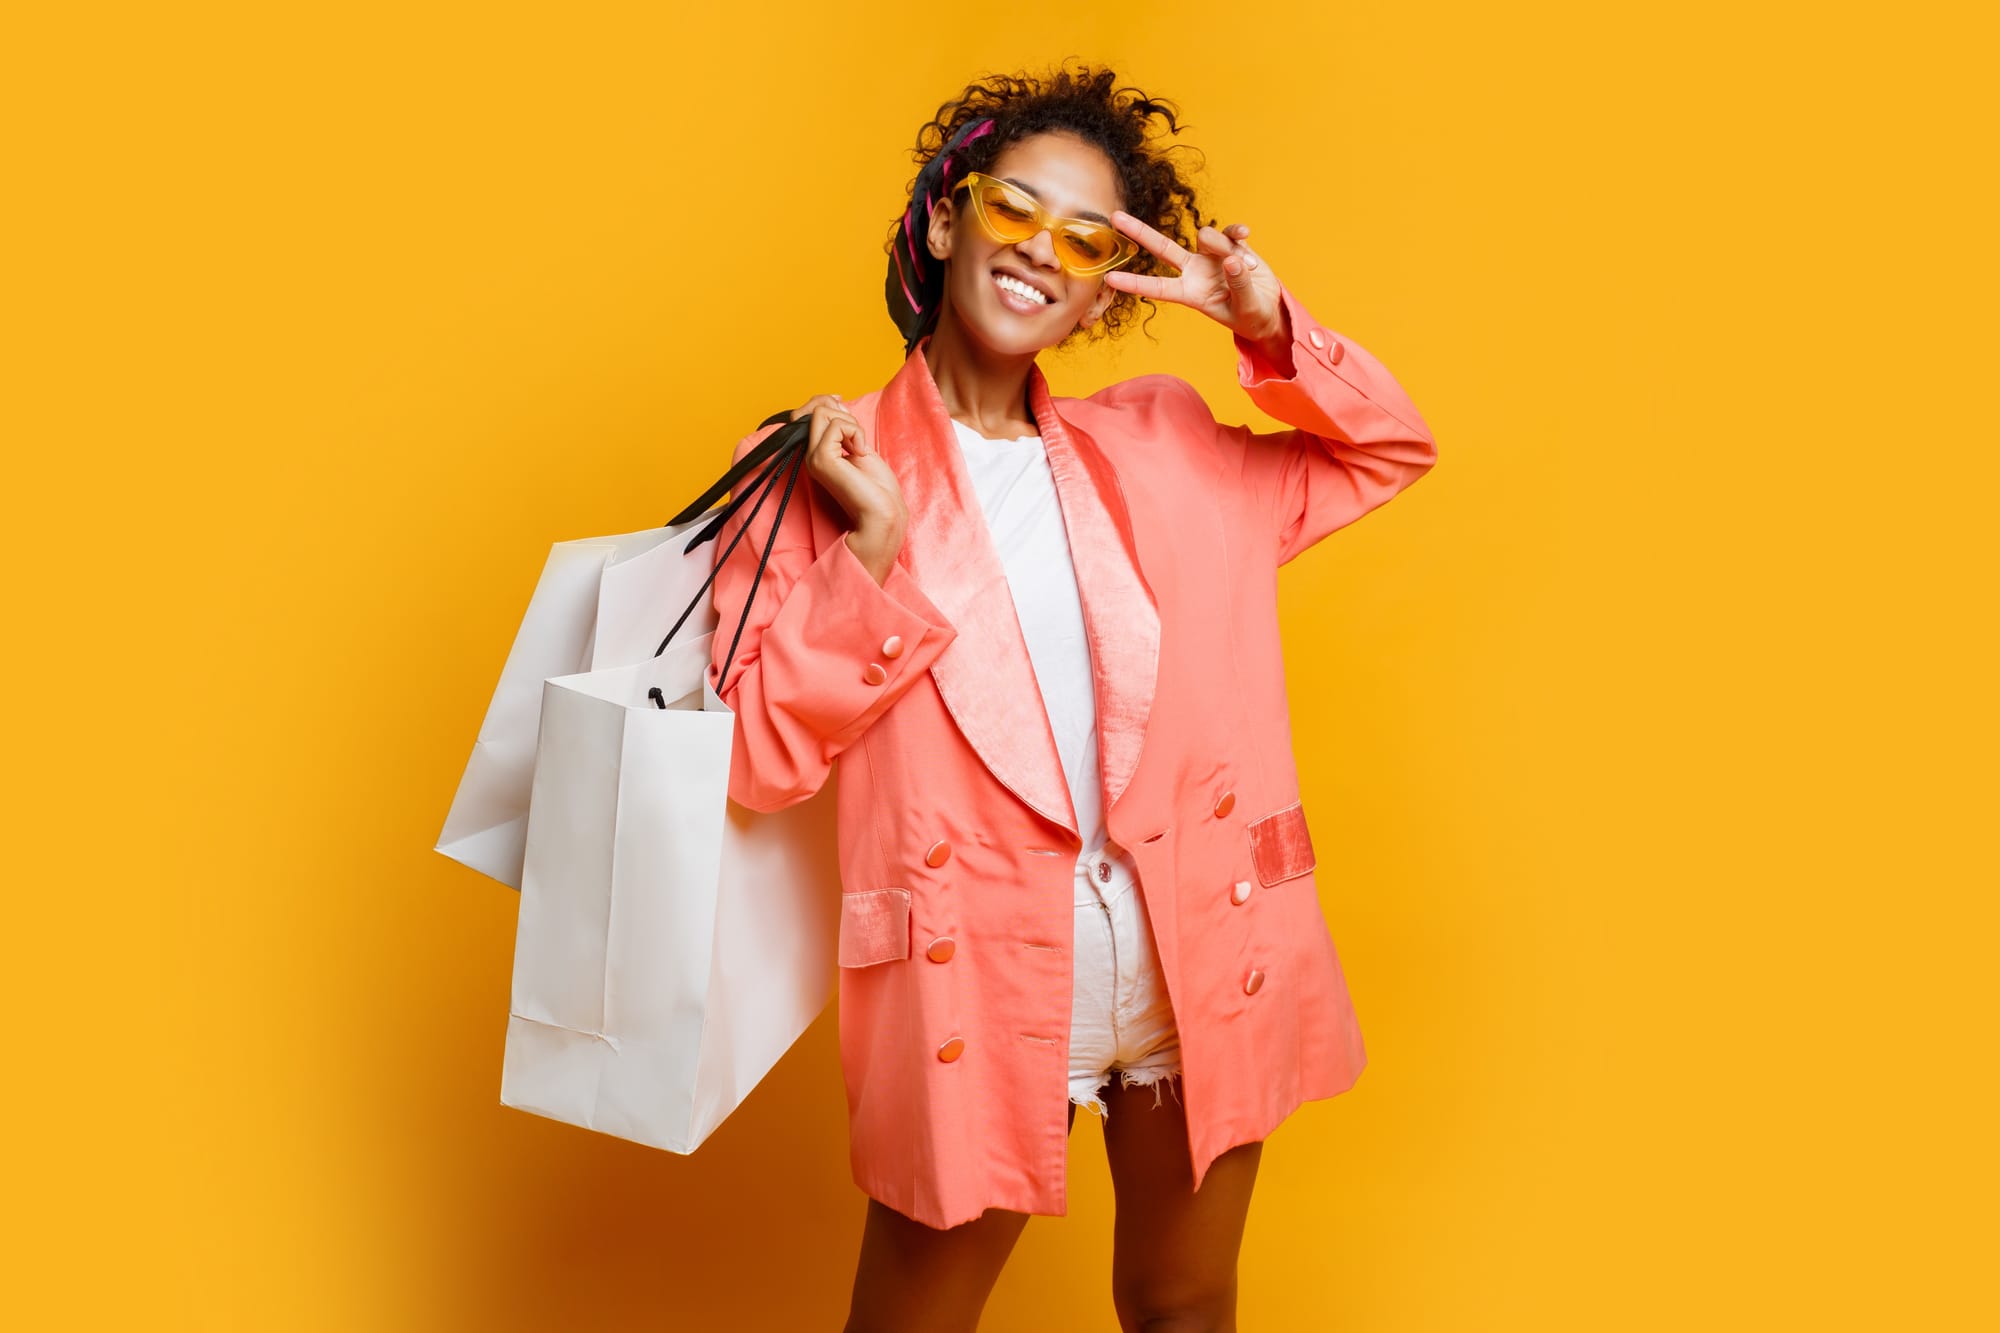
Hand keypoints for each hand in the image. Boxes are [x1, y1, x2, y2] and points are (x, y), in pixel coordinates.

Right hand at [789, 394, 905, 583]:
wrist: (882, 514)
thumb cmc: (876, 487)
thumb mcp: (858, 446)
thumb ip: (844, 427)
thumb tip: (835, 402)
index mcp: (817, 452)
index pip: (807, 412)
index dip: (825, 401)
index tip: (843, 404)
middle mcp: (810, 455)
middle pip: (814, 408)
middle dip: (840, 410)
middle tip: (856, 433)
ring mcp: (813, 458)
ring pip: (822, 413)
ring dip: (850, 424)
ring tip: (859, 447)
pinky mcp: (822, 460)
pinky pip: (836, 425)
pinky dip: (855, 432)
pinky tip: (861, 453)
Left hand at [1100, 215, 1285, 348]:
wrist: (1269, 309)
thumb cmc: (1252, 316)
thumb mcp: (1246, 307)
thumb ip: (1239, 284)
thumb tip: (1232, 260)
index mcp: (1191, 293)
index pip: (1158, 287)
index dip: (1134, 283)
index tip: (1109, 278)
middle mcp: (1195, 271)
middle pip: (1162, 248)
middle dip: (1138, 231)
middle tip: (1114, 216)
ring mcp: (1211, 256)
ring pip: (1207, 237)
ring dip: (1224, 246)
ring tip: (1248, 267)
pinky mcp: (1230, 244)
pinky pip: (1229, 231)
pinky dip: (1236, 231)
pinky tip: (1246, 234)